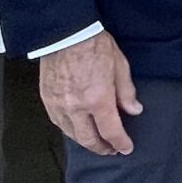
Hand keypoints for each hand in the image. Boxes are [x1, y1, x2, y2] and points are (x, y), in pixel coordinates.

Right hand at [39, 30, 141, 156]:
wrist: (65, 33)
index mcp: (98, 99)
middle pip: (89, 139)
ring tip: (95, 141)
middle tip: (111, 149)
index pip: (111, 131)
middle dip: (101, 148)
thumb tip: (134, 110)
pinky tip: (76, 129)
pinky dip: (69, 130)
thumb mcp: (120, 65)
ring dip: (84, 141)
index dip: (120, 143)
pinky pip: (58, 123)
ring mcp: (59, 105)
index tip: (126, 148)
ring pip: (71, 134)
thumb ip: (126, 92)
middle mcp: (76, 107)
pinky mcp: (46, 99)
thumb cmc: (94, 45)